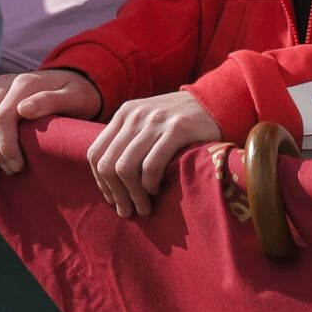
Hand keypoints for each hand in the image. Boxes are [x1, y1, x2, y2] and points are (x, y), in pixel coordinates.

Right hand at [0, 69, 100, 172]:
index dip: (5, 146)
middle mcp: (5, 81)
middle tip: (9, 167)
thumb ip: (52, 101)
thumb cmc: (78, 94)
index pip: (2, 117)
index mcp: (26, 84)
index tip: (17, 166)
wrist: (77, 80)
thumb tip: (24, 109)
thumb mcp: (76, 98)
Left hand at [87, 91, 222, 216]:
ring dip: (132, 195)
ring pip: (126, 168)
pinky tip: (155, 190)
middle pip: (108, 164)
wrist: (216, 101)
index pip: (96, 153)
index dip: (100, 182)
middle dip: (116, 194)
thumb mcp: (148, 121)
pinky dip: (149, 184)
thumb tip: (109, 181)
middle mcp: (136, 115)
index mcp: (124, 113)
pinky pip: (151, 165)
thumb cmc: (179, 120)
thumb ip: (128, 140)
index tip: (113, 198)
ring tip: (143, 208)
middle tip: (127, 210)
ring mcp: (155, 121)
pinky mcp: (177, 129)